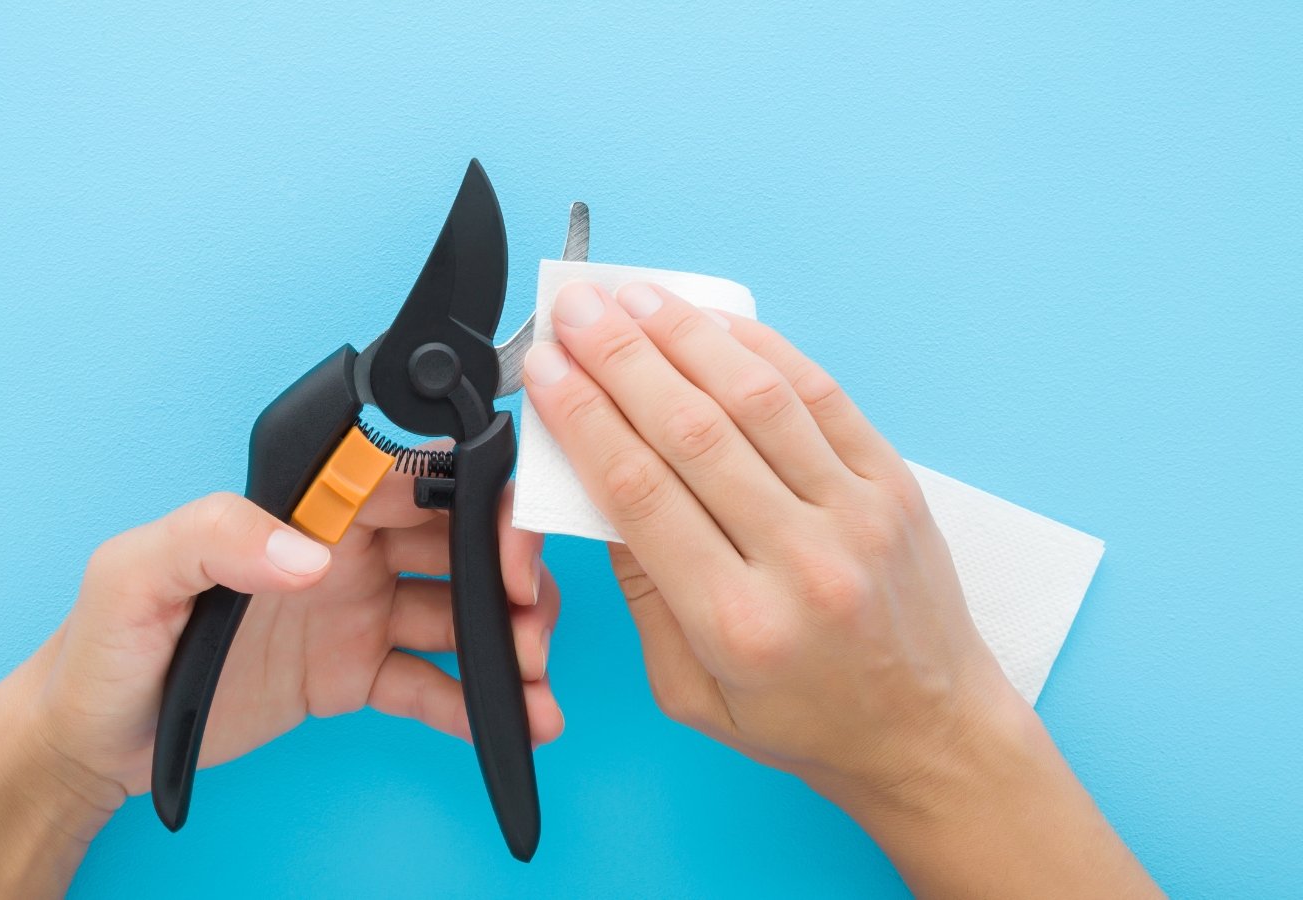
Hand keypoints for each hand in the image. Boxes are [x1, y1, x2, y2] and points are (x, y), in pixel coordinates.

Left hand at [0, 469, 561, 897]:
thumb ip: (214, 538)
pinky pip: (431, 682)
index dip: (470, 498)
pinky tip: (513, 724)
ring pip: (459, 613)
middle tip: (531, 618)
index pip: (405, 479)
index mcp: (300, 512)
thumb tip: (309, 551)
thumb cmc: (101, 645)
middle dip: (508, 573)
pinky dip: (477, 703)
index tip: (506, 539)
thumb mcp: (135, 575)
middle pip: (454, 542)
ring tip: (535, 682)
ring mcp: (353, 615)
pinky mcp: (353, 676)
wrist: (90, 740)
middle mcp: (340, 555)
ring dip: (508, 641)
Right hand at [523, 280, 998, 788]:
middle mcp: (802, 561)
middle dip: (622, 359)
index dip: (584, 418)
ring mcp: (858, 515)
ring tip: (637, 299)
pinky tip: (717, 324)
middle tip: (579, 313)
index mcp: (737, 623)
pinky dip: (765, 349)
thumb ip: (642, 592)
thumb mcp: (691, 690)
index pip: (640, 491)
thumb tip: (599, 487)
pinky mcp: (896, 486)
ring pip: (758, 398)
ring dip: (687, 338)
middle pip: (692, 431)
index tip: (549, 372)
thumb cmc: (807, 720)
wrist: (931, 734)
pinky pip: (823, 397)